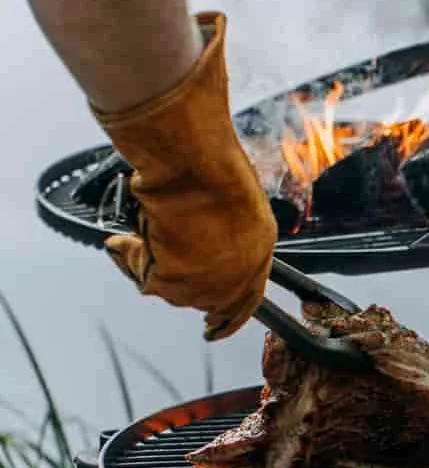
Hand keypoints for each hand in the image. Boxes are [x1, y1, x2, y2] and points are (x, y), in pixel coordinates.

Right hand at [95, 12, 277, 339]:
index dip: (232, 311)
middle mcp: (246, 268)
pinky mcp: (182, 280)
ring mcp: (216, 278)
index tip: (216, 325)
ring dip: (152, 261)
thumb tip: (225, 142)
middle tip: (154, 266)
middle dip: (181, 284)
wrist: (193, 149)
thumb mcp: (228, 180)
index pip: (252, 293)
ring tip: (144, 230)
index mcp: (263, 243)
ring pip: (175, 289)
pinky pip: (147, 279)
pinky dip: (131, 257)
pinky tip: (126, 238)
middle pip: (208, 297)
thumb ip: (222, 200)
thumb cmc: (211, 151)